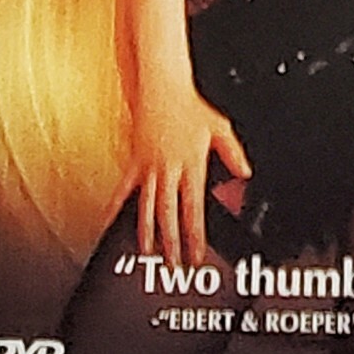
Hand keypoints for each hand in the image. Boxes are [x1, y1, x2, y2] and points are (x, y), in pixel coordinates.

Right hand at [126, 83, 250, 267]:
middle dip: (171, 244)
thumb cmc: (191, 107)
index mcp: (190, 165)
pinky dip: (114, 210)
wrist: (162, 88)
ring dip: (146, 233)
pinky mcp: (134, 163)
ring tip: (147, 254)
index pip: (193, 210)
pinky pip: (122, 191)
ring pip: (146, 208)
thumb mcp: (221, 128)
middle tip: (174, 265)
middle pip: (169, 215)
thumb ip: (233, 153)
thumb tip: (245, 173)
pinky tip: (108, 225)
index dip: (194, 236)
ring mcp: (148, 169)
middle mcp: (168, 170)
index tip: (195, 255)